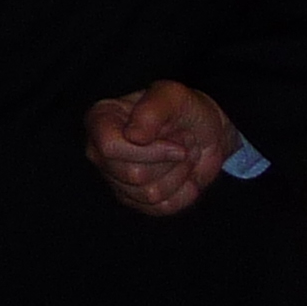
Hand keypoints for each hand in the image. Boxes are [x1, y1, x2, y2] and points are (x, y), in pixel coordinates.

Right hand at [83, 81, 236, 214]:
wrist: (206, 132)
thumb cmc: (185, 109)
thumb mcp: (173, 96)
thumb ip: (152, 111)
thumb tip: (133, 136)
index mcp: (101, 120)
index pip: (112, 149)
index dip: (150, 151)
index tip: (177, 145)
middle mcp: (100, 152)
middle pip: (134, 175)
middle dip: (169, 161)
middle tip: (182, 143)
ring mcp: (116, 179)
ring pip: (149, 194)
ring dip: (178, 175)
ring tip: (182, 155)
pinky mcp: (136, 200)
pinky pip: (162, 208)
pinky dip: (184, 193)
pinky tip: (186, 176)